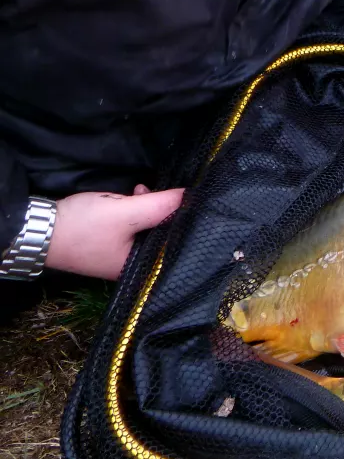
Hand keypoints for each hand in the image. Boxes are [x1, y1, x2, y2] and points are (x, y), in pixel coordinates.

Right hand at [45, 186, 184, 279]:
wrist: (38, 230)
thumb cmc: (83, 227)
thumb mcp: (125, 213)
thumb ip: (159, 206)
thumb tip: (190, 196)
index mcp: (140, 267)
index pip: (173, 242)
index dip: (180, 218)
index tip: (182, 199)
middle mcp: (133, 265)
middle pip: (161, 234)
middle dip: (160, 210)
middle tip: (150, 193)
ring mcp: (120, 255)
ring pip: (146, 227)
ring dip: (146, 206)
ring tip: (137, 191)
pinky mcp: (110, 243)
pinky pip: (132, 226)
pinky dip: (133, 210)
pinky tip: (130, 197)